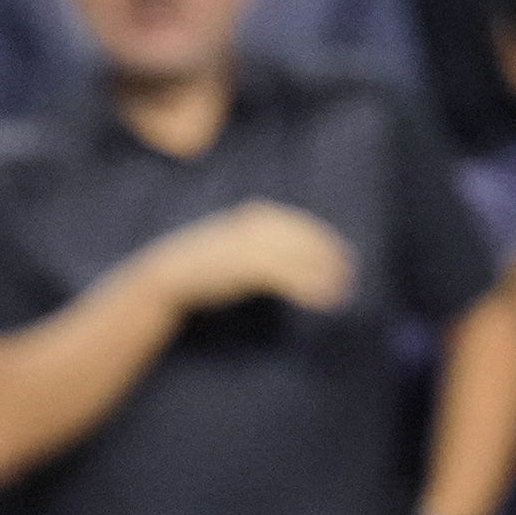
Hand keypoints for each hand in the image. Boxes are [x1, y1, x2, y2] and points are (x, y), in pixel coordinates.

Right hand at [143, 200, 355, 315]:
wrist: (166, 276)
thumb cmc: (199, 269)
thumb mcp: (230, 249)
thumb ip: (255, 247)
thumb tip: (284, 261)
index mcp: (250, 215)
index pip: (294, 223)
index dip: (320, 238)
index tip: (341, 254)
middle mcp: (251, 224)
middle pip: (300, 236)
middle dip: (326, 254)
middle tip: (349, 273)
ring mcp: (247, 243)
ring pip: (295, 255)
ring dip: (321, 272)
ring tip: (341, 290)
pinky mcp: (243, 265)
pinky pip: (285, 274)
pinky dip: (306, 285)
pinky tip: (321, 299)